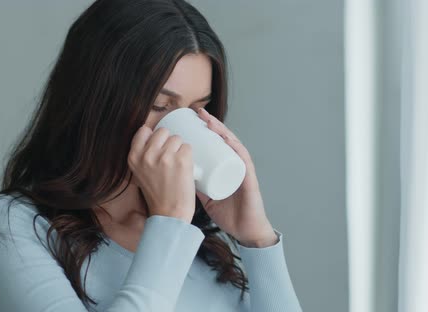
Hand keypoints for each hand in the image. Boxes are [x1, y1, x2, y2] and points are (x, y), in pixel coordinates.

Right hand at [127, 125, 195, 222]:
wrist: (169, 214)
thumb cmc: (157, 195)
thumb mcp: (140, 173)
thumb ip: (142, 156)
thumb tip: (152, 137)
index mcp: (134, 157)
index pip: (144, 130)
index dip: (154, 136)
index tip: (160, 145)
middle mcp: (147, 155)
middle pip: (163, 131)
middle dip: (169, 141)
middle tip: (170, 159)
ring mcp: (165, 156)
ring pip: (177, 138)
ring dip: (180, 149)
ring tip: (178, 166)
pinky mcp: (182, 160)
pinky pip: (188, 147)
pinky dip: (189, 156)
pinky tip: (185, 168)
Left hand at [195, 108, 277, 247]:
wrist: (244, 232)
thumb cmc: (229, 214)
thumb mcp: (206, 196)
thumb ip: (197, 186)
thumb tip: (178, 175)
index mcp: (227, 167)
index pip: (217, 144)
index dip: (207, 130)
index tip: (192, 119)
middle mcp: (237, 165)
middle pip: (225, 139)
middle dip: (212, 124)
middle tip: (198, 113)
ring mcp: (243, 170)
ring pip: (233, 145)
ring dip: (222, 131)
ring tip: (209, 121)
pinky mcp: (249, 179)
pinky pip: (243, 160)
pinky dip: (236, 148)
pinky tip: (227, 139)